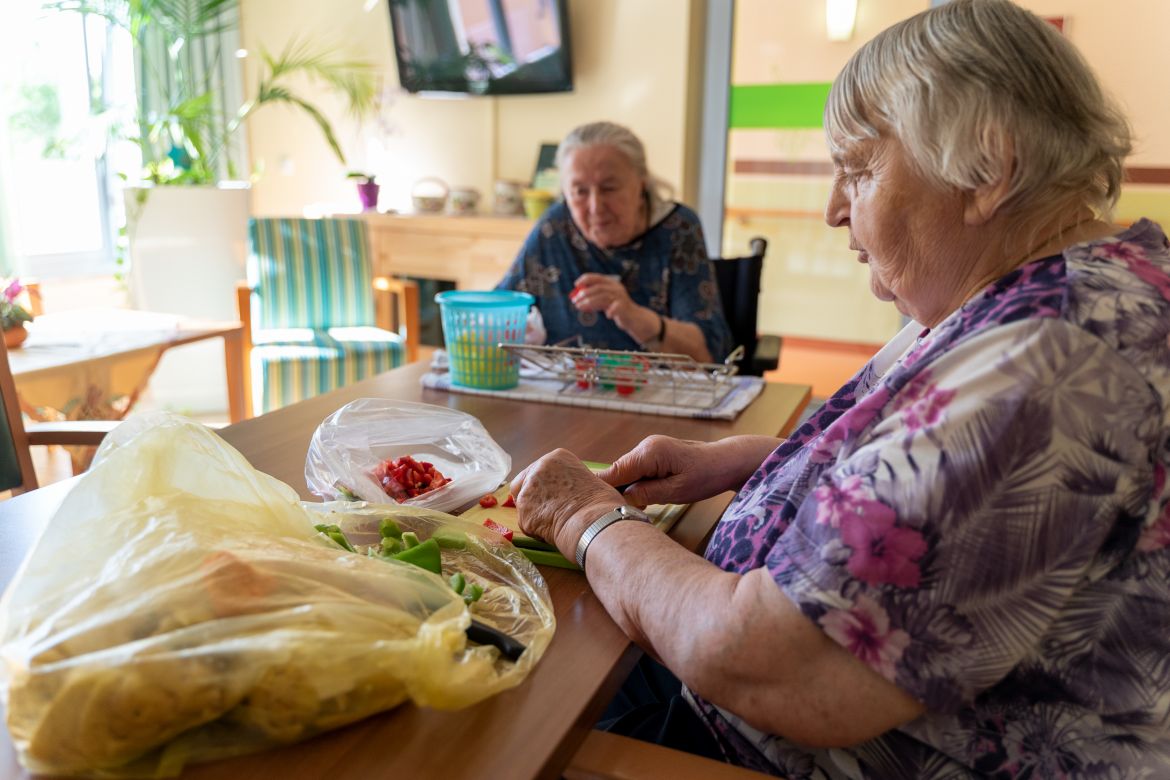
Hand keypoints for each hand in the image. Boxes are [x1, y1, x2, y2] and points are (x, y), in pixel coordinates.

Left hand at [510, 449, 624, 556]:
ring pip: (524, 505)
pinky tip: (553, 531)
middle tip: (548, 511)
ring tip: (556, 523)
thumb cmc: (601, 505)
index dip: (545, 486)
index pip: (538, 470)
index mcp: (557, 457)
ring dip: (535, 514)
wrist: (594, 523)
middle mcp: (539, 468)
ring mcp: (528, 490)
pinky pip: (527, 523)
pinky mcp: (523, 512)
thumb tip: (572, 495)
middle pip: (522, 483)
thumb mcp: (589, 480)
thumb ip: (572, 482)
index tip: (554, 496)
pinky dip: (537, 529)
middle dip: (532, 498)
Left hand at [570, 273, 657, 341]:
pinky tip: (606, 316)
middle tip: (575, 300)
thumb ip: (594, 296)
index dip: (585, 279)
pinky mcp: (623, 307)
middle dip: (585, 294)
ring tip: (580, 307)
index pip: (597, 277)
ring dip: (589, 302)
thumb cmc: (615, 308)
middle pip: (598, 288)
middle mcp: (616, 288)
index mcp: (611, 283)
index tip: (576, 285)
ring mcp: (620, 297)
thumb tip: (577, 296)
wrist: (632, 318)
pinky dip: (607, 312)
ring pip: (602, 298)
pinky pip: (612, 308)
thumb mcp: (604, 300)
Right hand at [596, 435, 781, 506]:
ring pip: (626, 472)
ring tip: (643, 507)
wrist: (726, 461)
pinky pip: (637, 470)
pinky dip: (638, 484)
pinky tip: (649, 498)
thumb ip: (647, 494)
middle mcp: (645, 446)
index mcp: (649, 453)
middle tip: (624, 513)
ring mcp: (649, 448)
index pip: (614, 472)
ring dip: (629, 490)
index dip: (603, 490)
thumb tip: (623, 499)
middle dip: (618, 493)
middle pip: (618, 472)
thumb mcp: (677, 492)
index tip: (594, 508)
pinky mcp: (654, 453)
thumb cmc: (706, 476)